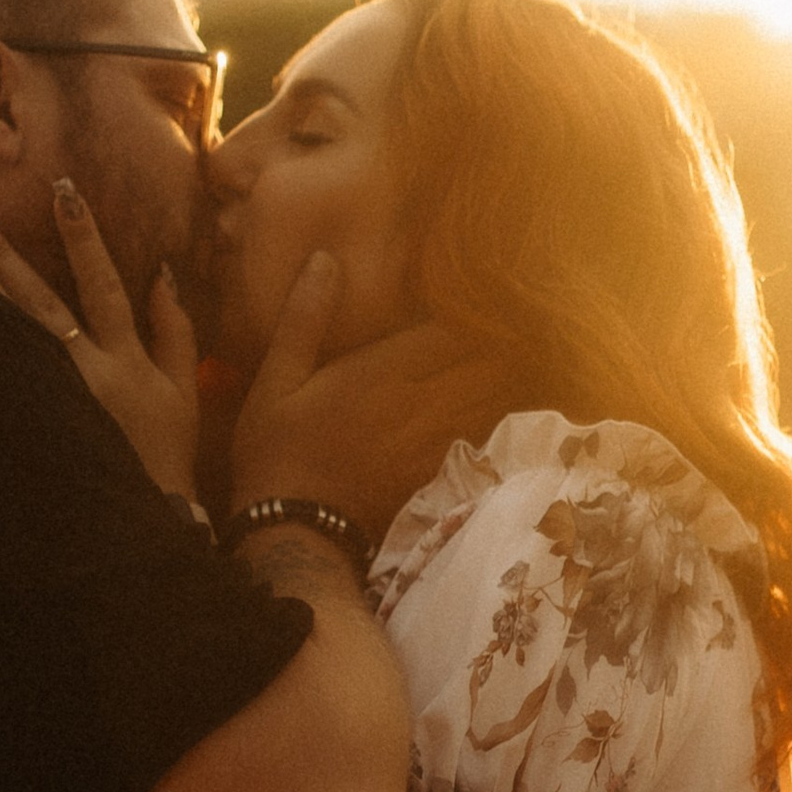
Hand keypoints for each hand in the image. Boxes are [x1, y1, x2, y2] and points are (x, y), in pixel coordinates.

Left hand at [0, 186, 199, 504]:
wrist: (141, 518)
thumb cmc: (167, 453)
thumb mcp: (183, 391)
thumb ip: (175, 330)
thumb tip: (161, 272)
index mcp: (125, 364)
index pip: (103, 286)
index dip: (84, 239)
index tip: (64, 193)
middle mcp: (83, 375)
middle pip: (37, 302)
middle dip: (3, 251)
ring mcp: (53, 399)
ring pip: (9, 331)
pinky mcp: (31, 420)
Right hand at [228, 259, 510, 536]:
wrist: (295, 532)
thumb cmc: (277, 450)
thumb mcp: (276, 379)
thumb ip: (305, 319)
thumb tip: (326, 259)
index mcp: (385, 372)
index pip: (454, 326)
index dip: (472, 304)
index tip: (477, 286)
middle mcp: (421, 401)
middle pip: (486, 358)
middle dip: (499, 334)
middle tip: (507, 313)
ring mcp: (436, 439)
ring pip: (493, 394)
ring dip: (505, 370)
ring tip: (516, 347)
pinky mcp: (439, 468)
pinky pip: (484, 432)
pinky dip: (496, 410)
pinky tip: (498, 398)